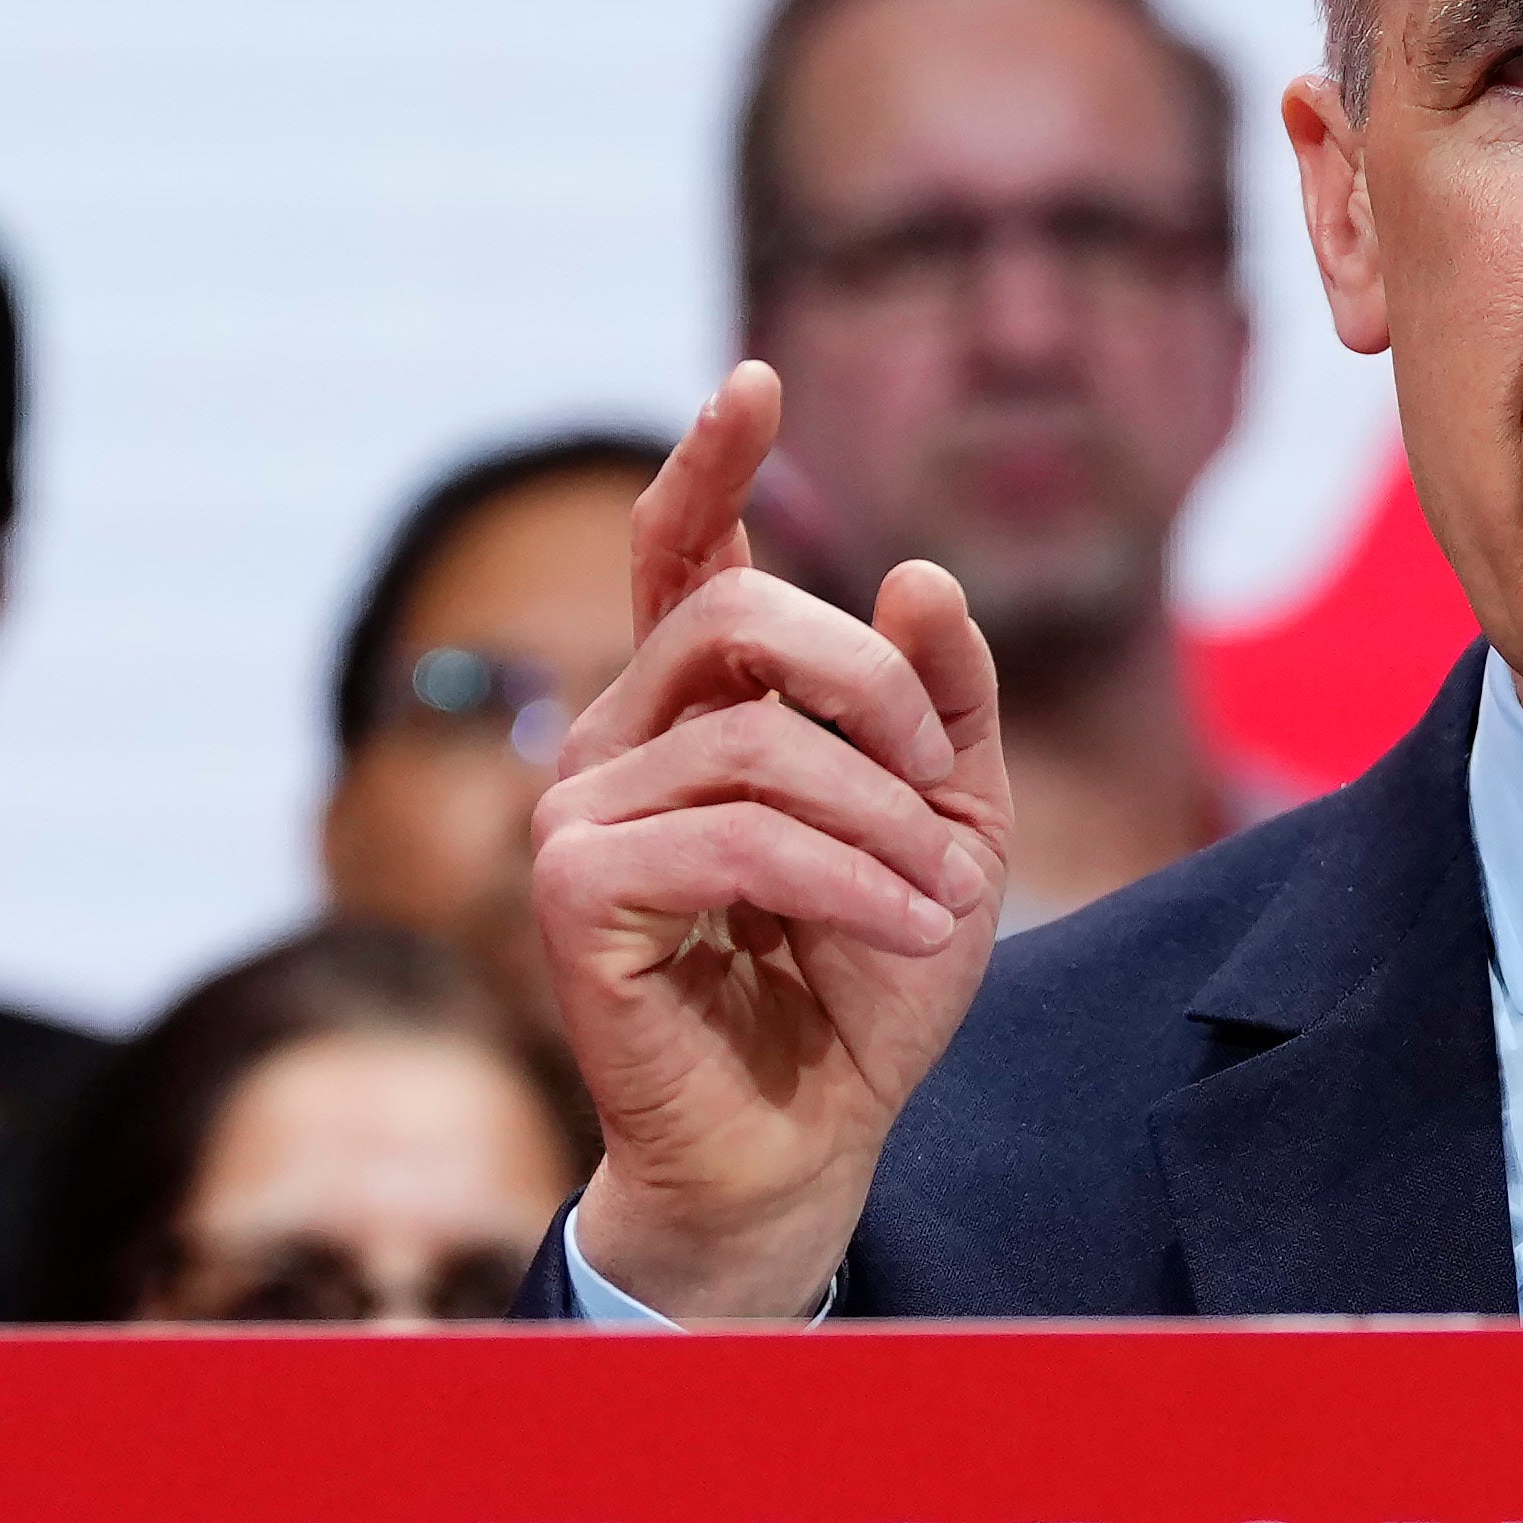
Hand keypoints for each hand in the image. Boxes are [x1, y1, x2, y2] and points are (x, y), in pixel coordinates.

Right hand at [522, 365, 1016, 1329]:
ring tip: (943, 905)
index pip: (683, 553)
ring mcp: (577, 811)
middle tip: (946, 804)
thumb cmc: (862, 987)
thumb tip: (908, 571)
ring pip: (756, 740)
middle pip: (738, 615)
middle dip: (870, 691)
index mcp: (690, 712)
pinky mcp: (575, 890)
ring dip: (884, 822)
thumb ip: (938, 705)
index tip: (757, 379)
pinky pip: (739, 836)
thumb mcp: (946, 824)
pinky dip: (848, 880)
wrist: (806, 1143)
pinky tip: (902, 929)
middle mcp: (613, 742)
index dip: (711, 461)